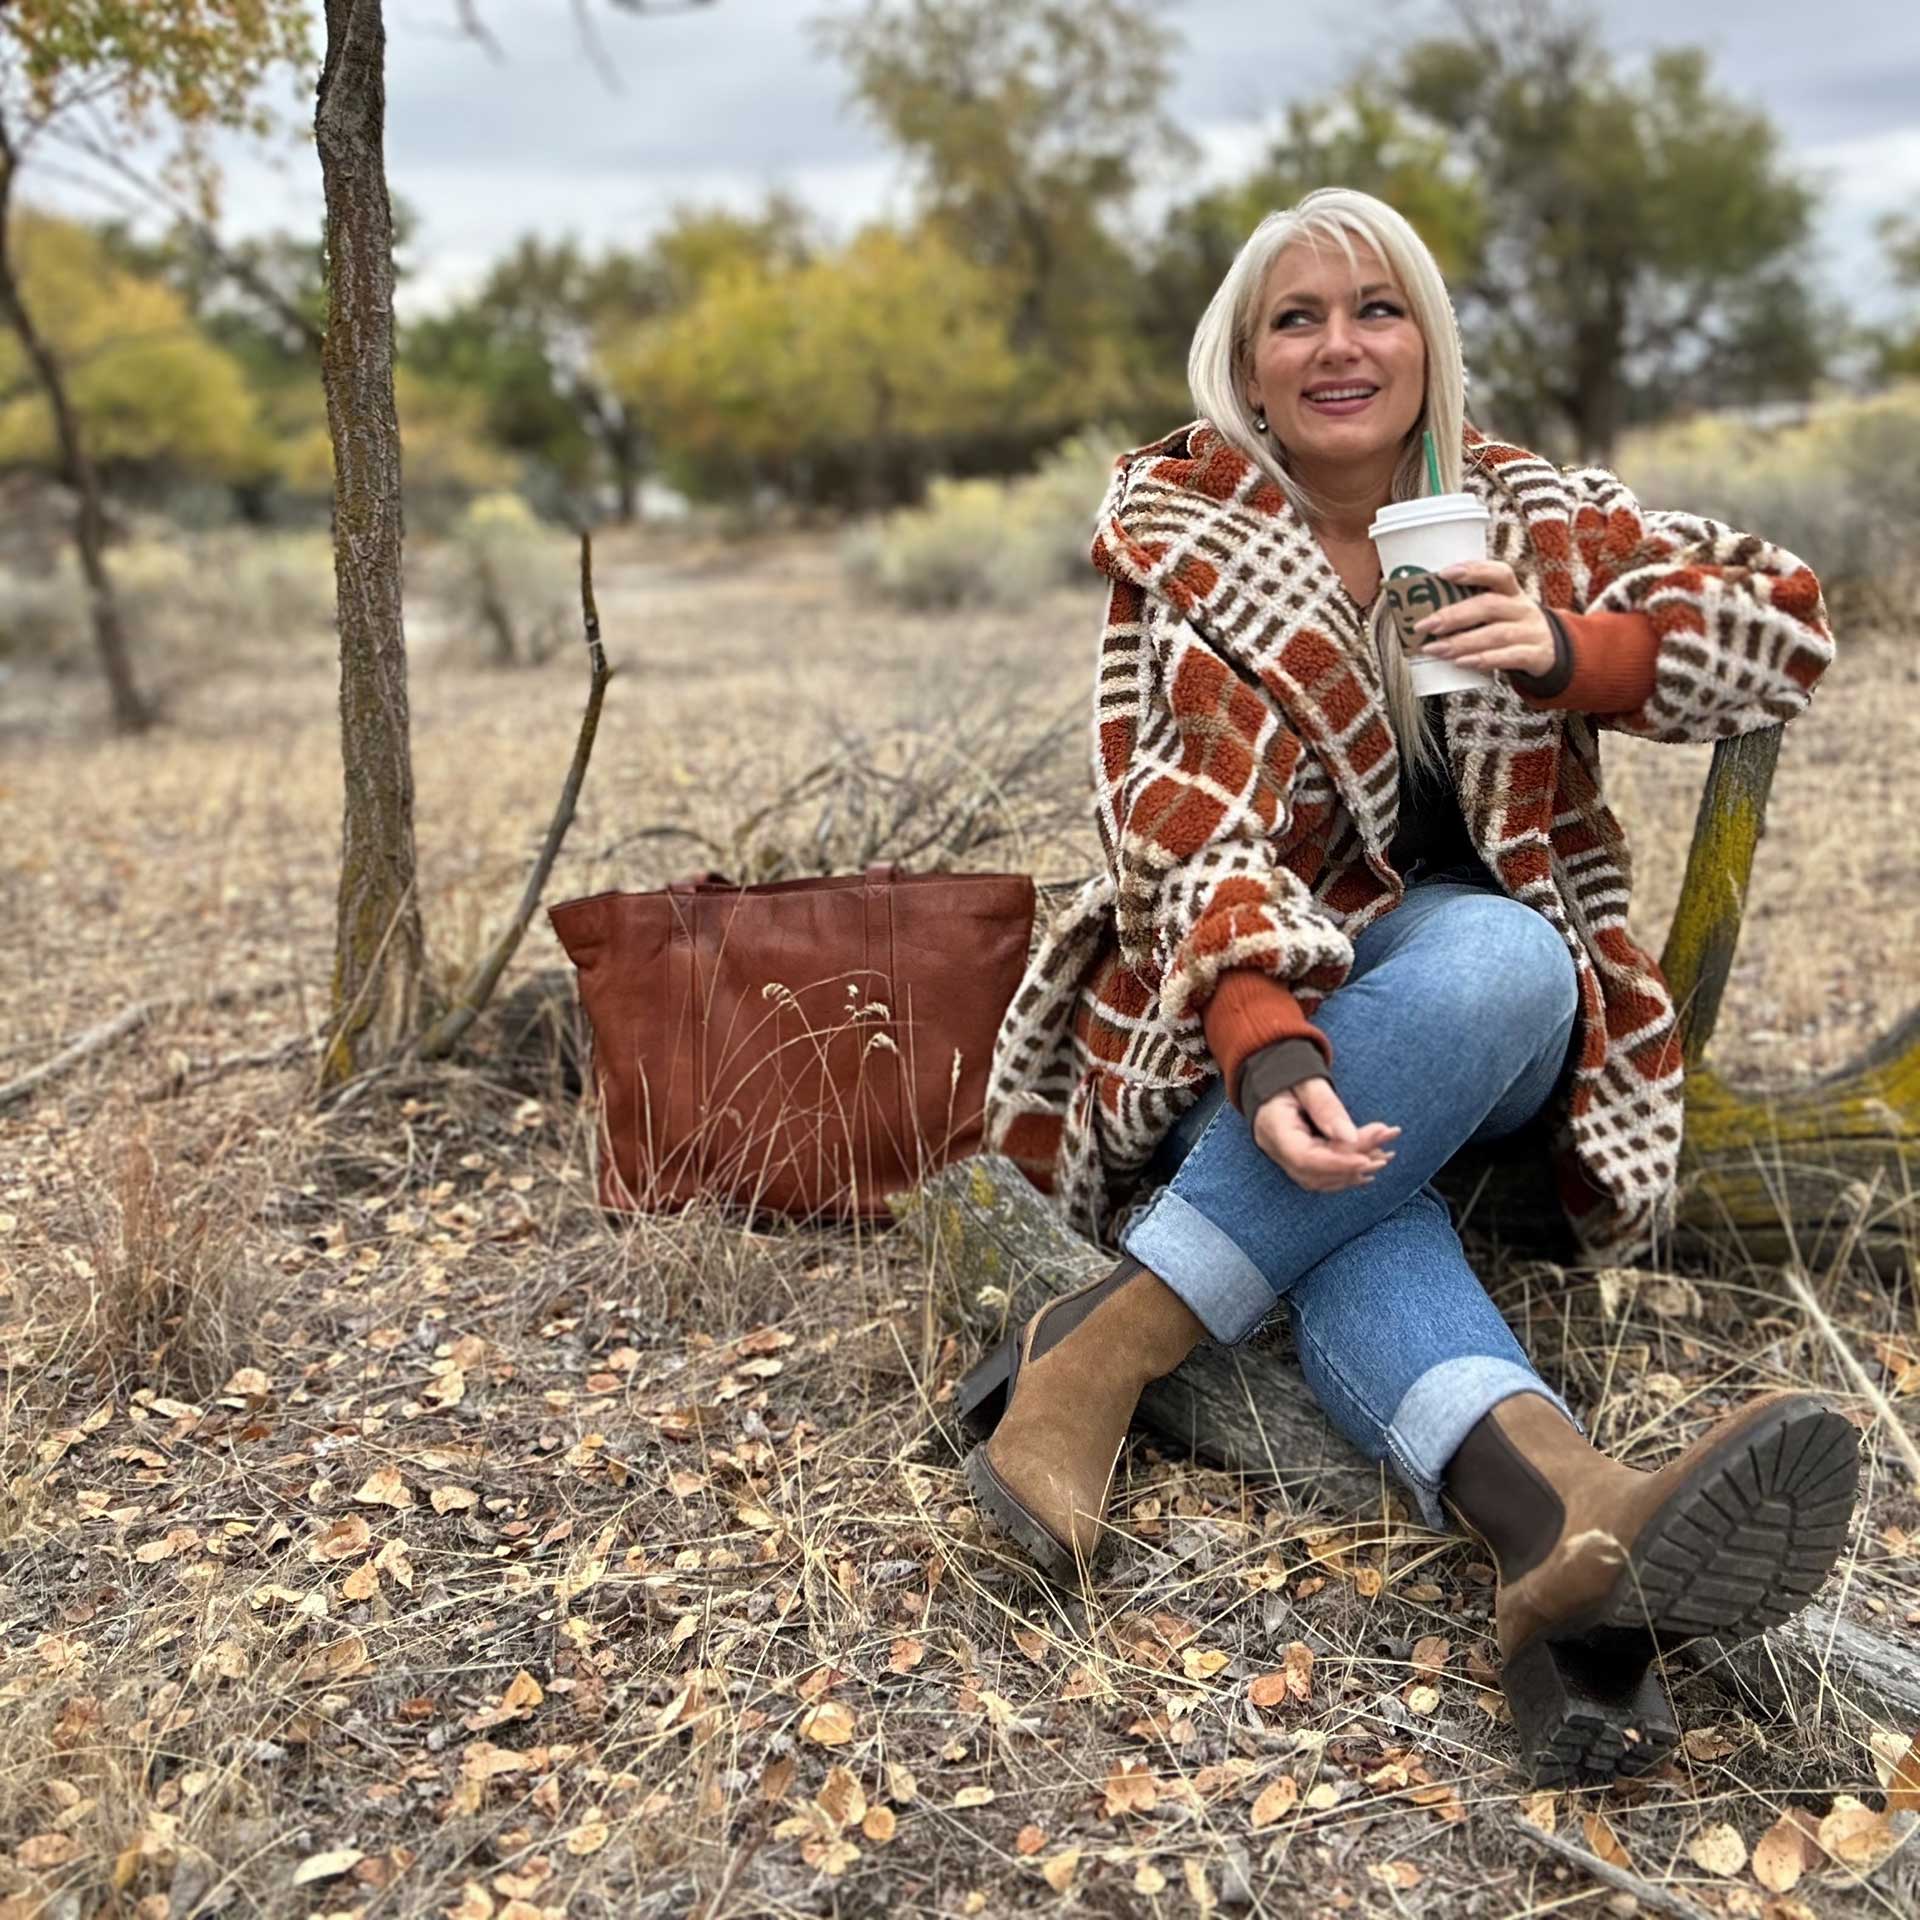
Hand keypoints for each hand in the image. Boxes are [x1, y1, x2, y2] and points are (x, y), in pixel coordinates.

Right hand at [1251, 1076, 1400, 1191]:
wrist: (1273, 1070)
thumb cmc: (1288, 1069)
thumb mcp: (1308, 1081)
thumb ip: (1326, 1107)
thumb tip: (1350, 1137)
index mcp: (1273, 1126)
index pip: (1304, 1157)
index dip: (1337, 1163)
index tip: (1368, 1159)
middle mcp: (1275, 1148)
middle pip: (1315, 1171)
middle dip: (1353, 1162)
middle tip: (1386, 1139)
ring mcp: (1284, 1156)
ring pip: (1320, 1179)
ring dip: (1354, 1170)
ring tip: (1385, 1153)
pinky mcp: (1297, 1158)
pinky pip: (1321, 1175)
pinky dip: (1347, 1172)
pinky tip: (1371, 1163)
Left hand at [1413, 558, 1556, 677]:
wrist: (1551, 651)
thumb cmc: (1510, 626)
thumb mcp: (1498, 610)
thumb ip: (1468, 608)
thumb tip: (1419, 614)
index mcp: (1512, 591)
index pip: (1499, 573)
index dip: (1473, 570)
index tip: (1443, 573)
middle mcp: (1522, 608)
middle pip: (1490, 606)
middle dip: (1454, 615)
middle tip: (1425, 625)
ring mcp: (1530, 632)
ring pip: (1496, 634)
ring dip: (1462, 642)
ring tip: (1435, 649)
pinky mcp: (1535, 655)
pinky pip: (1510, 657)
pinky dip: (1484, 660)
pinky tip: (1461, 662)